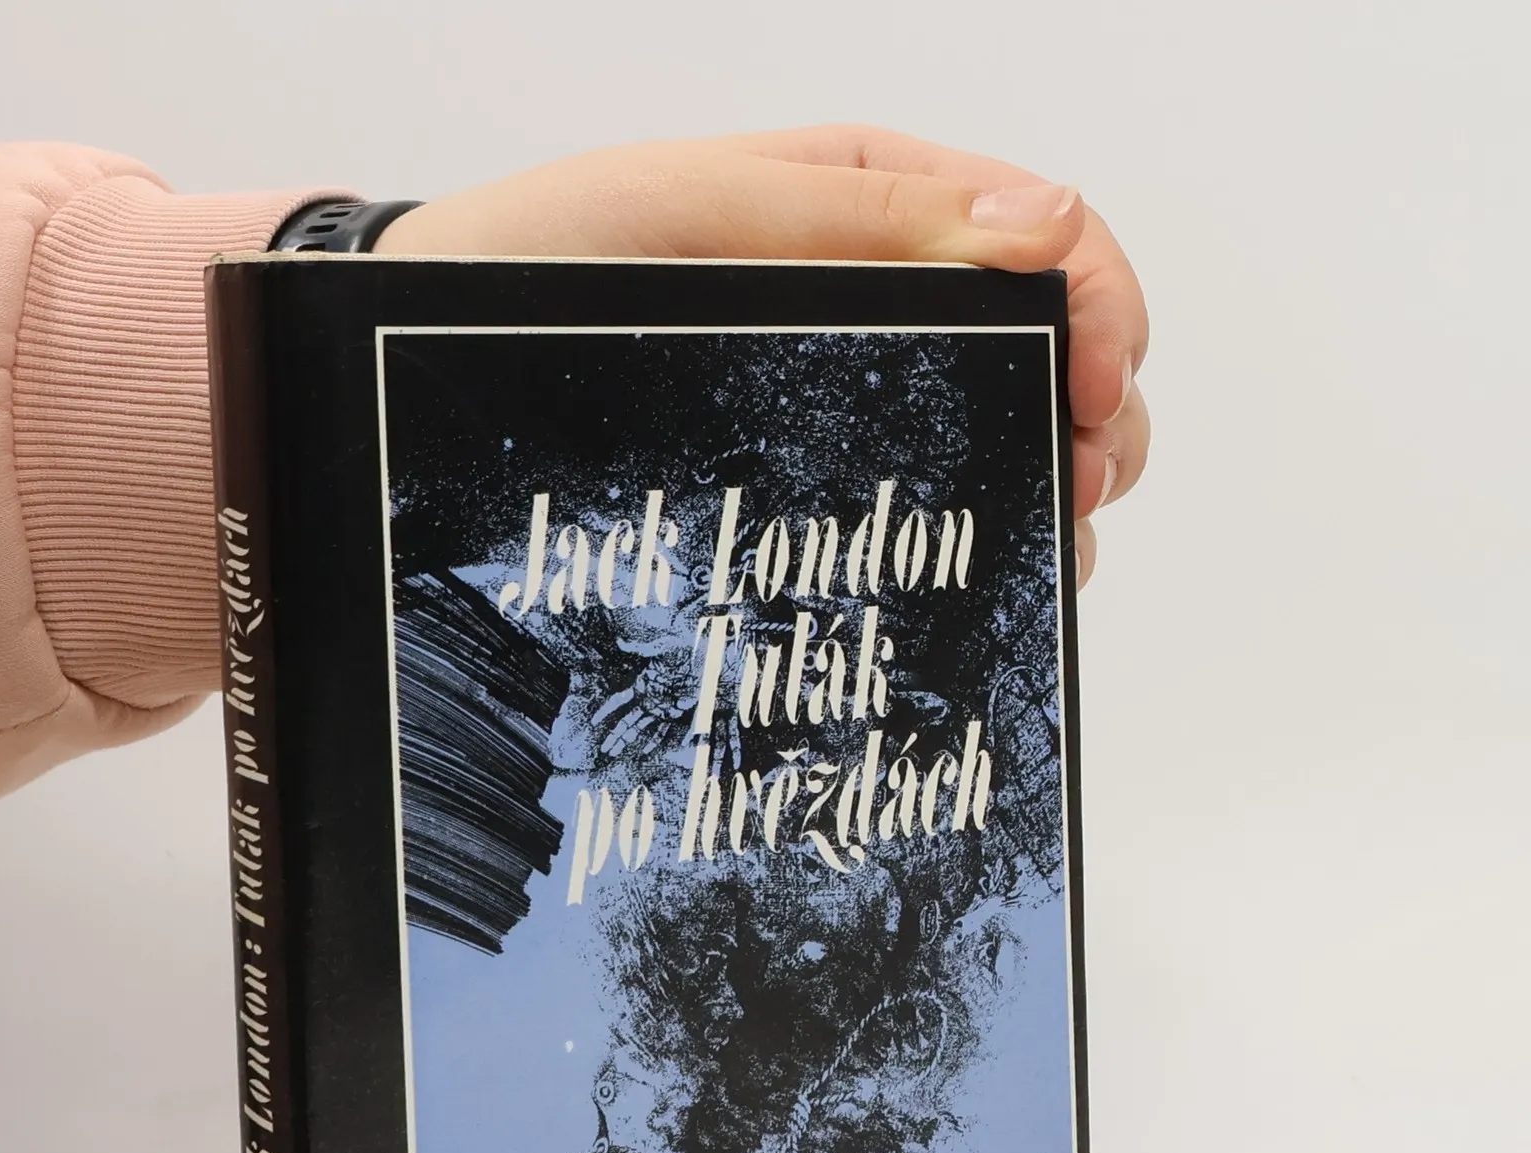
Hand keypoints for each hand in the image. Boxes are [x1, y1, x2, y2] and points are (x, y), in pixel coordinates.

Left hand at [377, 126, 1148, 586]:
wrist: (427, 354)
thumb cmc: (538, 259)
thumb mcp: (698, 211)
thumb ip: (861, 217)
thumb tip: (1038, 226)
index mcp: (872, 204)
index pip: (1045, 233)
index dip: (1103, 300)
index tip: (1103, 380)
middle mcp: (880, 300)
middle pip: (1048, 348)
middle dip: (1099, 409)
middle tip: (1081, 475)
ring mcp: (847, 397)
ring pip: (1003, 434)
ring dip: (1052, 481)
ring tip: (1044, 534)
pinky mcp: (805, 478)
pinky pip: (919, 505)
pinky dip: (978, 536)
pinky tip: (977, 570)